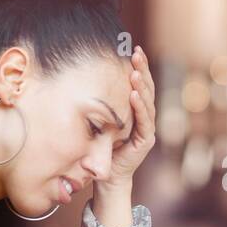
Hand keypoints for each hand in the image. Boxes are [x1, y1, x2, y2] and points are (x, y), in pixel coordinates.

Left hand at [103, 45, 156, 190]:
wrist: (107, 178)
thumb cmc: (101, 149)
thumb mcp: (98, 121)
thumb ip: (99, 105)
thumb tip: (80, 79)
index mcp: (135, 111)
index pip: (138, 84)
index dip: (138, 66)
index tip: (132, 48)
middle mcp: (143, 117)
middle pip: (146, 88)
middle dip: (142, 68)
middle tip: (136, 51)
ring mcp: (146, 129)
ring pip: (147, 102)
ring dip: (141, 85)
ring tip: (135, 70)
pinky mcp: (145, 141)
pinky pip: (144, 121)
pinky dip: (140, 107)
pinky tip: (135, 93)